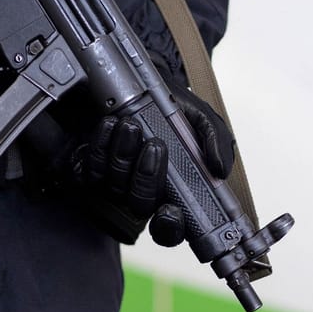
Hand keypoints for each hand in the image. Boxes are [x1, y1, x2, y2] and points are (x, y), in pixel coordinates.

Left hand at [69, 58, 234, 247]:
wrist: (145, 83)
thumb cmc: (176, 108)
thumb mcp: (203, 120)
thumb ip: (216, 142)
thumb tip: (220, 169)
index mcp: (174, 193)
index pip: (171, 227)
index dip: (170, 226)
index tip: (171, 209)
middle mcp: (144, 193)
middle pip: (141, 204)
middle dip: (146, 177)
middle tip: (154, 145)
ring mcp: (117, 183)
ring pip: (115, 186)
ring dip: (123, 155)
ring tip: (130, 124)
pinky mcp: (93, 168)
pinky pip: (92, 169)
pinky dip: (100, 147)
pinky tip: (109, 125)